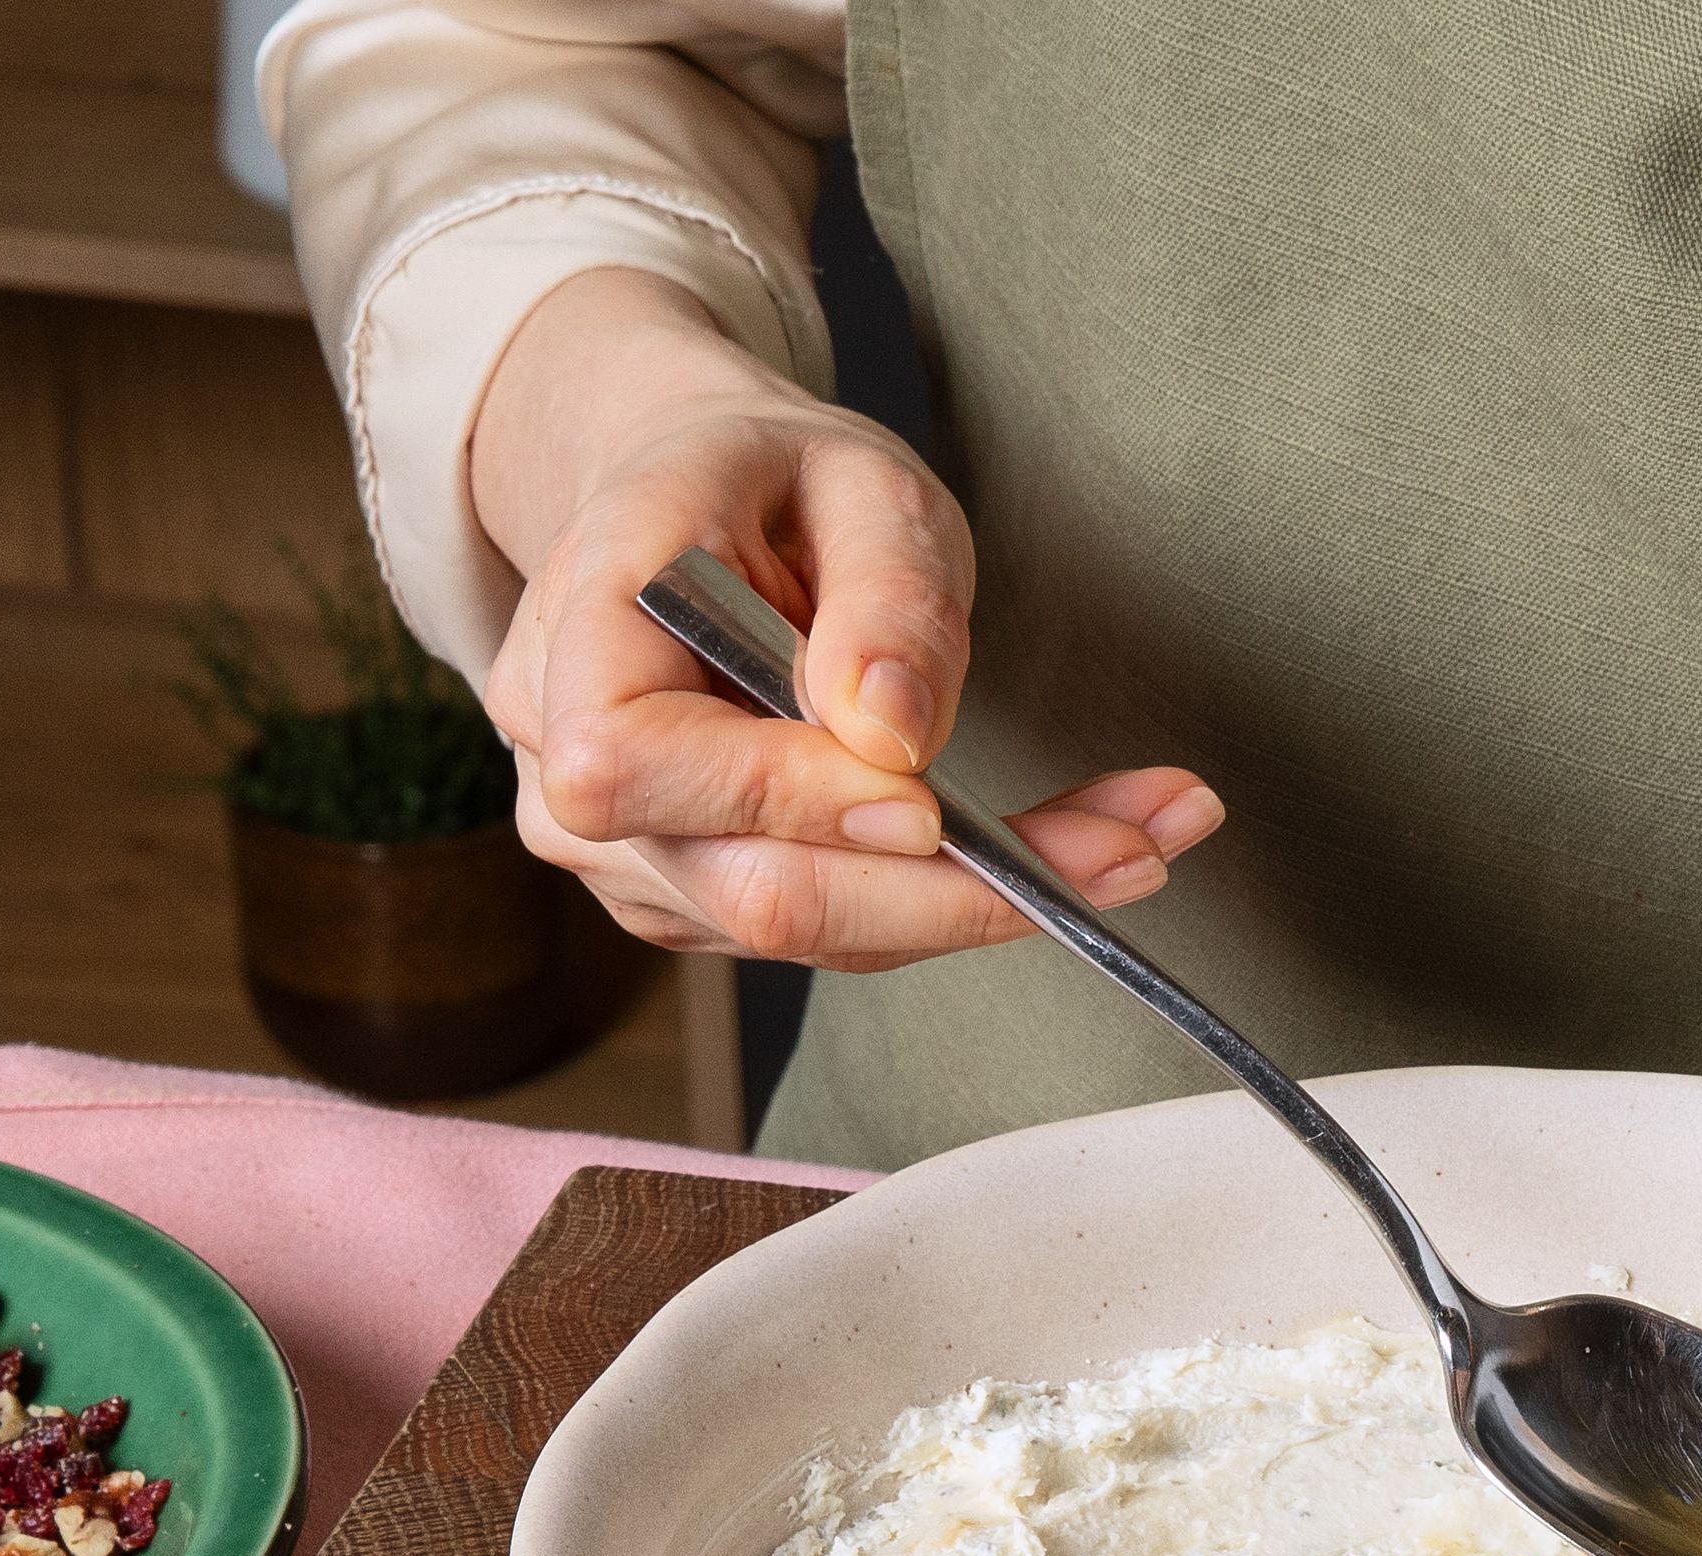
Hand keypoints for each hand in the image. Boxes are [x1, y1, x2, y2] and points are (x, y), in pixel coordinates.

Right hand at [466, 268, 1222, 964]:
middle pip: (751, 889)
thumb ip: (882, 593)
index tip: (932, 803)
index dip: (782, 799)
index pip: (634, 765)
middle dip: (952, 890)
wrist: (702, 516)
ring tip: (1134, 837)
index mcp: (577, 629)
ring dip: (982, 904)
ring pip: (812, 929)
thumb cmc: (770, 483)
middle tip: (1125, 850)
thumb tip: (890, 730)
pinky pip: (836, 928)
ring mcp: (633, 854)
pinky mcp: (702, 901)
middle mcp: (568, 770)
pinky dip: (954, 902)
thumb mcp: (857, 479)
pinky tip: (1060, 853)